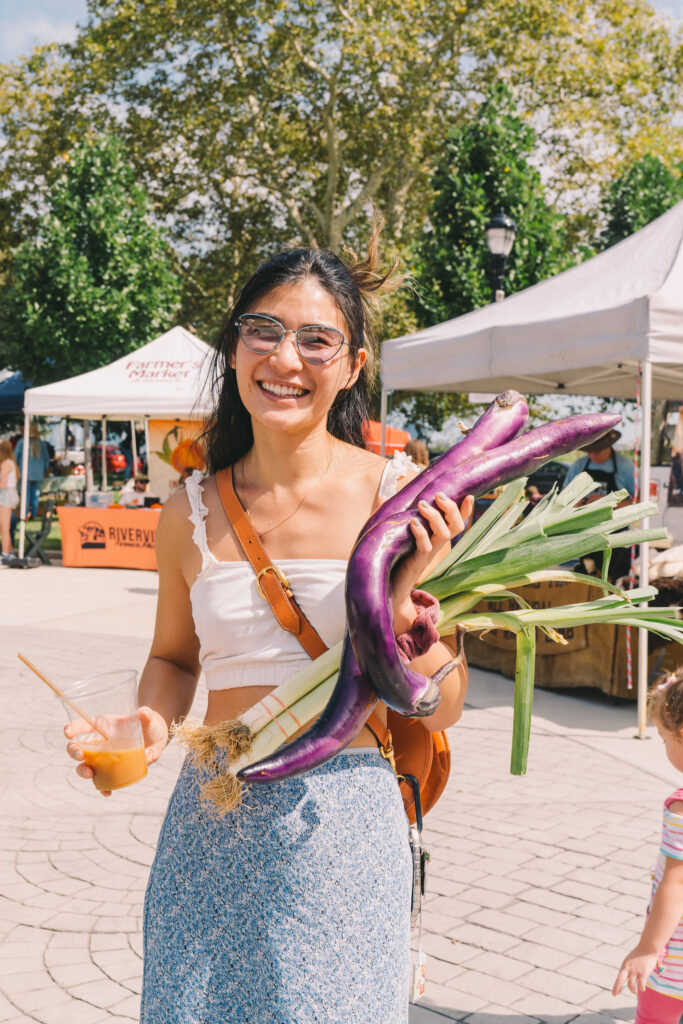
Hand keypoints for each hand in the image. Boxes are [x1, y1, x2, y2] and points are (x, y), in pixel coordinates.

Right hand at [64, 706, 168, 796]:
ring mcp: (104, 757)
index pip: (83, 725)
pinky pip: (103, 781)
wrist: (156, 736)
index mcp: (104, 725)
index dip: (73, 728)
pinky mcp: (113, 770)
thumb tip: (143, 713)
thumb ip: (146, 715)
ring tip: (89, 774)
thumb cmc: (148, 723)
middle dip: (74, 752)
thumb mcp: (149, 718)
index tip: (68, 732)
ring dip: (83, 771)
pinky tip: (107, 792)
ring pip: (86, 766)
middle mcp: (100, 742)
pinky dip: (103, 788)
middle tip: (79, 755)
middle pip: (78, 747)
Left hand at [392, 492, 473, 634]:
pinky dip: (421, 532)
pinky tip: (413, 522)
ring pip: (444, 534)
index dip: (464, 511)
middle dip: (452, 508)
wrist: (388, 589)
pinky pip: (425, 546)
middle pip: (456, 526)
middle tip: (439, 495)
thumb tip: (383, 497)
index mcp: (434, 538)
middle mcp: (435, 545)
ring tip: (422, 504)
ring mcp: (428, 554)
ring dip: (435, 517)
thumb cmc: (391, 559)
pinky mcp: (417, 562)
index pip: (454, 523)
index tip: (469, 496)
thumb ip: (392, 516)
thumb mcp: (394, 533)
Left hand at [612, 946, 659, 995]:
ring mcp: (636, 971)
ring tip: (635, 991)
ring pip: (631, 985)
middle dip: (617, 988)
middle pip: (620, 980)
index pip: (619, 977)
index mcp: (625, 965)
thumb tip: (627, 978)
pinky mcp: (643, 973)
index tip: (614, 993)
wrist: (648, 947)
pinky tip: (642, 989)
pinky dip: (641, 988)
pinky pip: (641, 985)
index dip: (616, 986)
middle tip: (614, 994)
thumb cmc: (640, 954)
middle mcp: (629, 969)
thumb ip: (628, 969)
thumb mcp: (631, 960)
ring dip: (633, 990)